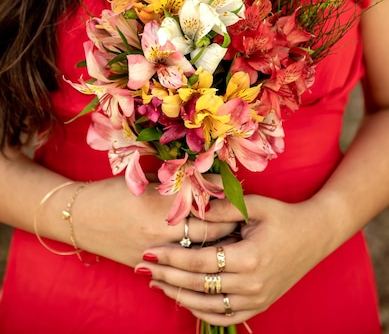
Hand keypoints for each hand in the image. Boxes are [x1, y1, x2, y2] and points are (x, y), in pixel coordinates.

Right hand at [74, 177, 237, 267]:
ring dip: (217, 248)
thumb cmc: (113, 191)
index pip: (209, 206)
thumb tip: (211, 181)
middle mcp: (161, 232)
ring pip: (198, 254)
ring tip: (235, 240)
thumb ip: (179, 184)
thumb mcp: (147, 181)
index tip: (244, 199)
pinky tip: (208, 257)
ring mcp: (155, 253)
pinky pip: (180, 269)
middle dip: (231, 228)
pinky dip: (196, 262)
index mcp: (163, 205)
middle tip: (248, 223)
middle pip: (210, 233)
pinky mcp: (146, 267)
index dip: (229, 204)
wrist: (79, 216)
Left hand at [134, 195, 329, 325]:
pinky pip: (224, 317)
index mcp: (249, 257)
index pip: (199, 263)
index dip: (171, 258)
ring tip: (158, 284)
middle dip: (167, 276)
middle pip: (198, 285)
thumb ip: (222, 209)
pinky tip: (185, 300)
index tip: (149, 252)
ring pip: (207, 305)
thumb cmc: (284, 216)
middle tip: (143, 268)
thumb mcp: (255, 206)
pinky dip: (202, 312)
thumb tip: (191, 209)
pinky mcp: (260, 305)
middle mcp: (251, 284)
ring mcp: (256, 299)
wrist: (315, 234)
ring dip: (179, 295)